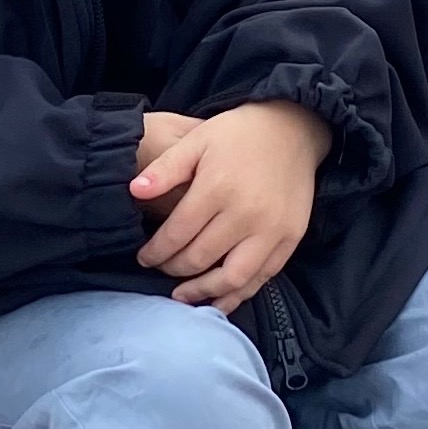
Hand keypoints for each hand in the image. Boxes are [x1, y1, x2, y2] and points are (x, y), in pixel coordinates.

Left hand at [131, 100, 333, 313]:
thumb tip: (134, 191)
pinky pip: (263, 277)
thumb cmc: (238, 133)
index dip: (155, 252)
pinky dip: (239, 295)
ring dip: (203, 292)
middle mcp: (246, 213)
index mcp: (218, 187)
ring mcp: (272, 229)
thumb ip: (165, 169)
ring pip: (232, 278)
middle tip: (160, 270)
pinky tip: (219, 300)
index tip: (143, 258)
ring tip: (183, 296)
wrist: (293, 128)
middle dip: (173, 269)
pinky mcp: (291, 238)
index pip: (178, 234)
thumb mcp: (197, 140)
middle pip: (200, 258)